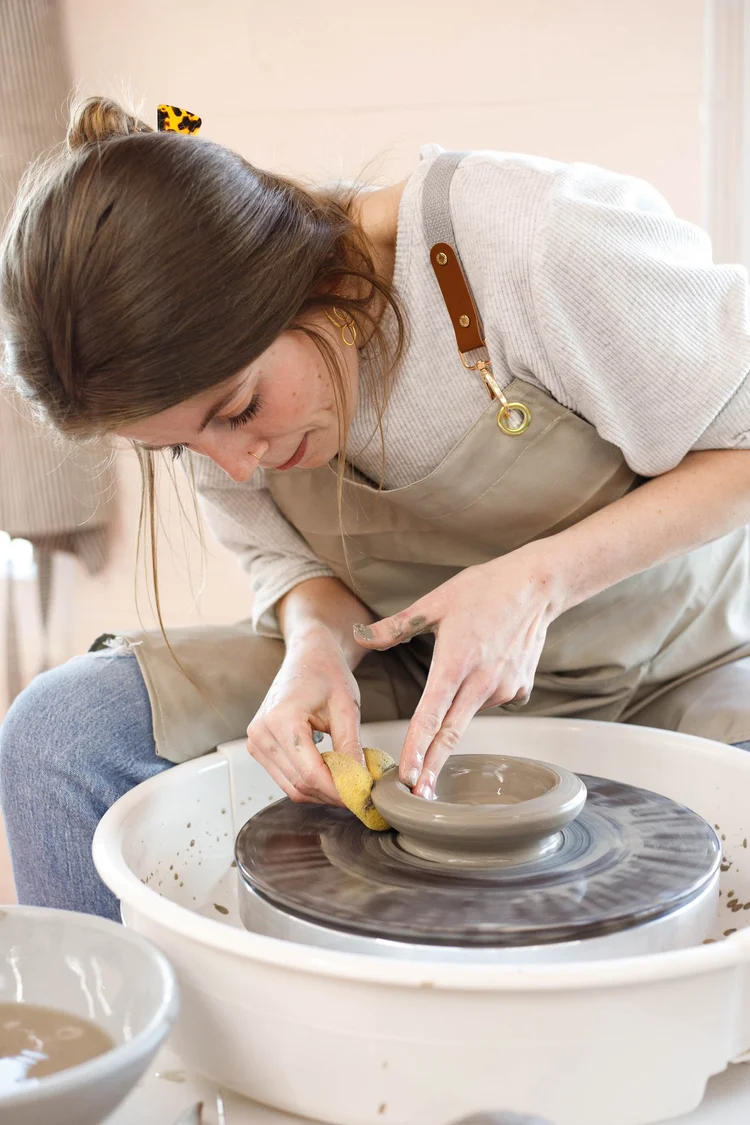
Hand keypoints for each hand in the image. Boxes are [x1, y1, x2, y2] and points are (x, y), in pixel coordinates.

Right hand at [247, 624, 364, 804]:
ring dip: (321, 791)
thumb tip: (360, 783)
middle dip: (332, 794)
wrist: (308, 656)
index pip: (310, 773)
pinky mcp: (258, 747)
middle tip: (361, 793)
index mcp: (281, 720)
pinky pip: (285, 778)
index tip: (362, 797)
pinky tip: (331, 774)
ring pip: (291, 787)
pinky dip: (309, 782)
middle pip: (299, 784)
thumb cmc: (327, 674)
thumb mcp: (347, 709)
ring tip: (348, 783)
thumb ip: (351, 748)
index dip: (338, 791)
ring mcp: (256, 741)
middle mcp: (261, 733)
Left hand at [353, 545, 558, 797]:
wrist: (535, 585)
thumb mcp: (434, 602)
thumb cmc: (483, 589)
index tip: (408, 775)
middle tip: (418, 795)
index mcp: (455, 663)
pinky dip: (482, 691)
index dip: (418, 749)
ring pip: (469, 711)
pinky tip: (488, 662)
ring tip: (470, 656)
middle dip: (432, 767)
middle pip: (451, 734)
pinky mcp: (520, 689)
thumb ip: (395, 627)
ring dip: (459, 703)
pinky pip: (492, 700)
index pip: (431, 716)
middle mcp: (480, 682)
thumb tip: (359, 636)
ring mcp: (503, 688)